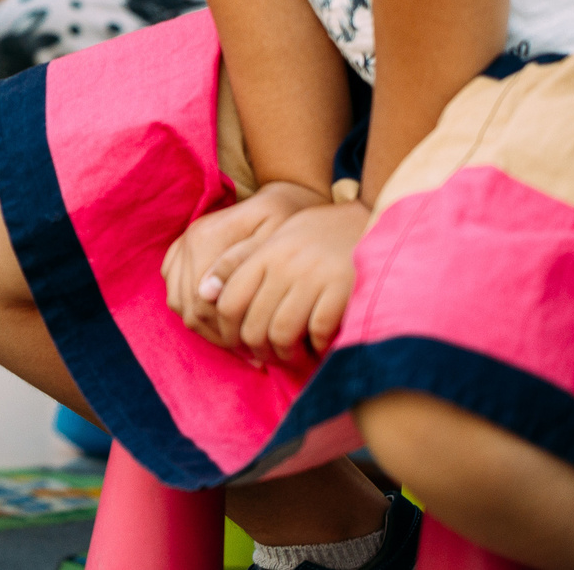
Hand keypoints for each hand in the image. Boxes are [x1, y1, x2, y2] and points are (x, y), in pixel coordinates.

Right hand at [162, 181, 324, 346]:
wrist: (286, 194)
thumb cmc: (289, 220)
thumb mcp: (275, 240)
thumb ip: (240, 264)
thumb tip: (207, 293)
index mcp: (207, 238)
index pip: (201, 303)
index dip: (224, 333)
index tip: (256, 352)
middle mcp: (188, 240)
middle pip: (187, 306)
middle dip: (215, 334)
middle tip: (250, 353)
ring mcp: (183, 243)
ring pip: (177, 301)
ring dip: (203, 325)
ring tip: (236, 338)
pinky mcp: (184, 247)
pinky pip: (174, 287)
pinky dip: (192, 307)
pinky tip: (220, 317)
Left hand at [206, 198, 367, 366]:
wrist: (370, 217)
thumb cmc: (317, 235)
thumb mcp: (274, 238)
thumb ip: (238, 263)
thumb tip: (203, 293)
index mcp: (266, 253)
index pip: (229, 301)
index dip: (228, 331)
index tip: (239, 343)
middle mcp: (285, 264)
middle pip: (253, 324)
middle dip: (257, 350)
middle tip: (267, 356)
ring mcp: (315, 277)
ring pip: (281, 333)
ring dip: (284, 354)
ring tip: (292, 355)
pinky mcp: (344, 289)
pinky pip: (318, 332)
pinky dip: (317, 347)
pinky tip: (320, 345)